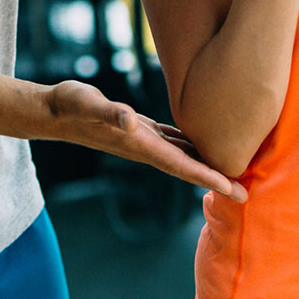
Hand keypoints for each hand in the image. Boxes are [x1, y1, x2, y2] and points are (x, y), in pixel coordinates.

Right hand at [43, 80, 247, 201]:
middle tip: (247, 195)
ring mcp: (143, 141)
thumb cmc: (70, 104)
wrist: (52, 110)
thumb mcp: (89, 102)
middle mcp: (145, 148)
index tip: (235, 191)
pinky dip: (191, 148)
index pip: (182, 166)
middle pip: (188, 169)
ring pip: (183, 158)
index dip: (209, 178)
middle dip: (216, 182)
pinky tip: (203, 145)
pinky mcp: (140, 130)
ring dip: (206, 168)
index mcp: (140, 145)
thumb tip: (129, 120)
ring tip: (233, 174)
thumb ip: (109, 111)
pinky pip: (173, 143)